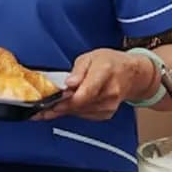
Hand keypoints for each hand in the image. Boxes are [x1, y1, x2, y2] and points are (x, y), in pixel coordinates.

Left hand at [34, 49, 156, 121]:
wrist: (131, 74)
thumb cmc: (110, 63)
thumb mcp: (91, 57)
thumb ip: (78, 70)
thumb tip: (68, 83)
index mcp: (104, 73)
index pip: (83, 93)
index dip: (64, 99)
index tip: (49, 101)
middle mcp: (109, 92)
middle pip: (79, 105)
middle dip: (58, 106)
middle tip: (40, 108)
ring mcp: (109, 105)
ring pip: (80, 112)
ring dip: (63, 110)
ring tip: (47, 109)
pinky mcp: (106, 114)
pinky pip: (84, 115)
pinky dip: (73, 111)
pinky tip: (63, 108)